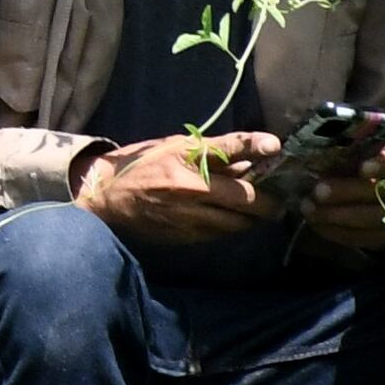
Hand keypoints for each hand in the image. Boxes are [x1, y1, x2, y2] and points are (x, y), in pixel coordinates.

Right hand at [75, 129, 280, 245]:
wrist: (106, 197)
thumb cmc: (141, 164)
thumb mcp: (174, 146)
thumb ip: (212, 152)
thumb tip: (250, 156)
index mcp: (188, 165)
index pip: (230, 153)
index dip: (255, 147)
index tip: (275, 146)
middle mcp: (193, 194)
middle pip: (247, 202)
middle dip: (268, 202)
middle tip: (278, 199)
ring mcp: (190, 220)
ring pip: (237, 224)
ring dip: (251, 218)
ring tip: (258, 210)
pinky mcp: (185, 238)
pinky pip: (219, 234)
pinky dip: (230, 226)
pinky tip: (230, 219)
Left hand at [298, 136, 384, 257]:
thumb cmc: (371, 157)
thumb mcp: (367, 143)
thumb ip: (353, 145)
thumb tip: (320, 149)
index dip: (384, 164)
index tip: (363, 169)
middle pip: (383, 192)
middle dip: (348, 193)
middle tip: (317, 191)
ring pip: (375, 218)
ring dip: (339, 216)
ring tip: (310, 210)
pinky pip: (368, 238)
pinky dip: (340, 232)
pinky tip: (317, 225)